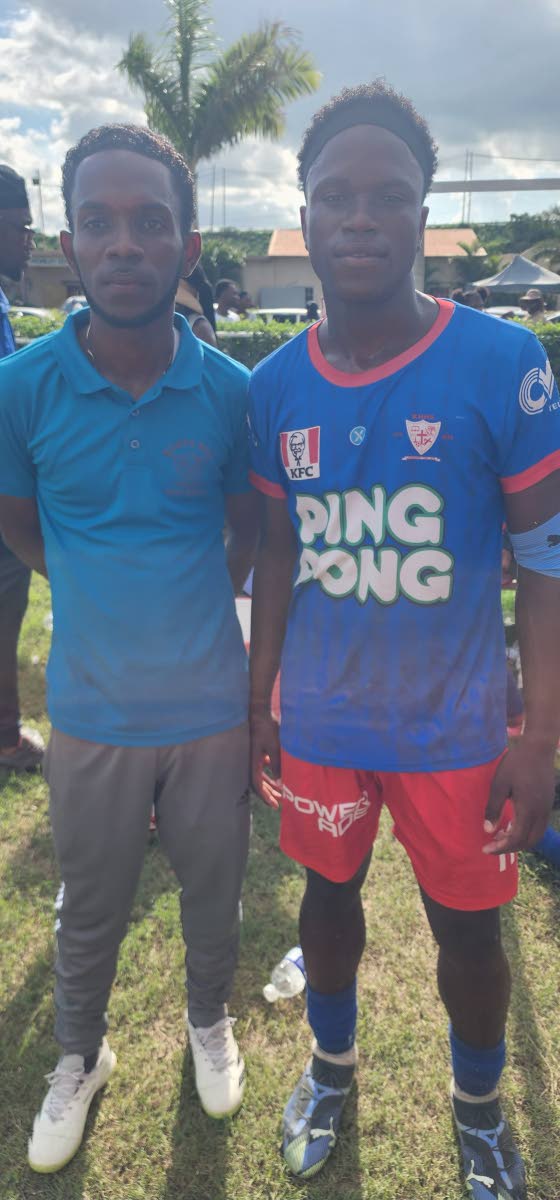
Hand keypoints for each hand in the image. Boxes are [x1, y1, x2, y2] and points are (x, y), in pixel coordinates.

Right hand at [250, 709, 282, 808]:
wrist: (260, 711)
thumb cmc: (267, 728)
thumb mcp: (274, 747)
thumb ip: (278, 765)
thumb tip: (281, 783)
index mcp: (253, 762)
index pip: (257, 785)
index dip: (265, 796)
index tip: (274, 805)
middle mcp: (252, 761)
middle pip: (259, 783)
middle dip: (269, 793)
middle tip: (278, 803)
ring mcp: (254, 756)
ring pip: (261, 775)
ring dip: (270, 784)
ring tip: (280, 792)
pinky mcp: (258, 750)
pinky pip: (263, 766)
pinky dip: (270, 772)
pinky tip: (278, 774)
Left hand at [483, 739, 554, 854]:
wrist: (538, 748)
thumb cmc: (515, 764)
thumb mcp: (498, 785)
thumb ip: (493, 808)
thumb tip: (488, 830)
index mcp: (528, 810)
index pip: (516, 839)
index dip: (501, 847)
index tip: (486, 849)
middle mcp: (540, 813)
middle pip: (528, 842)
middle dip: (510, 847)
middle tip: (492, 844)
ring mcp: (546, 809)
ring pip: (535, 835)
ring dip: (519, 840)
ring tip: (501, 835)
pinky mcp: (547, 804)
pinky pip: (538, 826)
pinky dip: (526, 831)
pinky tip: (512, 824)